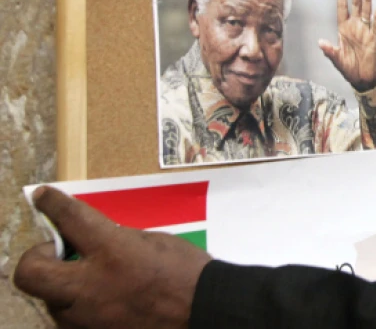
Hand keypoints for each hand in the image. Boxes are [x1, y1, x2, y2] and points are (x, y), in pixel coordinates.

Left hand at [13, 186, 211, 327]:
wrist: (206, 311)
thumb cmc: (187, 274)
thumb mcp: (152, 243)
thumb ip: (115, 239)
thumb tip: (90, 237)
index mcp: (114, 252)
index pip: (71, 220)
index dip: (53, 204)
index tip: (43, 197)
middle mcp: (93, 287)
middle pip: (31, 272)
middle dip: (39, 258)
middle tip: (60, 253)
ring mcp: (89, 319)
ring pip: (50, 300)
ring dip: (63, 287)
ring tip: (92, 283)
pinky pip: (71, 320)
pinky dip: (80, 308)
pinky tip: (104, 301)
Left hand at [320, 0, 375, 90]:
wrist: (360, 77)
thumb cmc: (347, 67)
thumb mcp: (336, 59)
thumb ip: (329, 51)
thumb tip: (320, 43)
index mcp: (343, 28)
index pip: (342, 7)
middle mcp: (354, 27)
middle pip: (355, 6)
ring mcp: (365, 31)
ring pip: (366, 12)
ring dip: (367, 0)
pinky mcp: (374, 39)